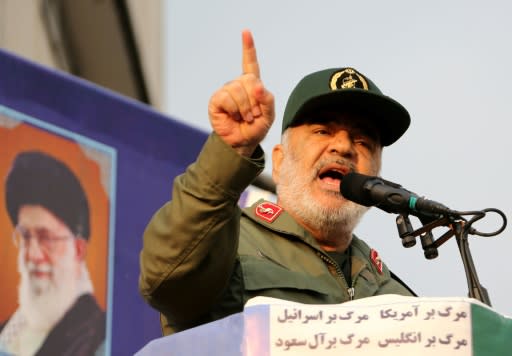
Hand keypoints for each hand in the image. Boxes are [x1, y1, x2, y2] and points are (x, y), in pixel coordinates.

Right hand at [208, 30, 274, 156]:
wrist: (242, 144)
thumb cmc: (255, 128)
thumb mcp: (269, 115)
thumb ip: (267, 99)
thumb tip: (256, 86)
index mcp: (252, 85)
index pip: (250, 63)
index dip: (248, 48)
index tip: (245, 32)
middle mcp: (238, 85)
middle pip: (249, 80)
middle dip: (255, 100)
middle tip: (254, 115)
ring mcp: (226, 92)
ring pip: (238, 90)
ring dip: (245, 108)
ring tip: (244, 117)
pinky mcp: (216, 100)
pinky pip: (227, 98)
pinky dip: (234, 109)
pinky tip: (233, 116)